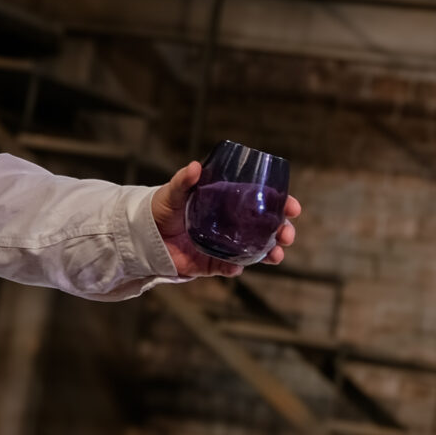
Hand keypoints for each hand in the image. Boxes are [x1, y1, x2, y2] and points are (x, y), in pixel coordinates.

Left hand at [152, 161, 297, 277]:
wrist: (142, 235)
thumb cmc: (160, 207)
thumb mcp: (173, 191)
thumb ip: (184, 181)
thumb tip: (195, 166)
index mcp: (227, 203)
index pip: (261, 202)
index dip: (281, 204)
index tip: (293, 207)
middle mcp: (230, 225)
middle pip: (265, 229)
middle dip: (282, 232)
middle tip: (287, 234)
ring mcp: (223, 245)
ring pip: (254, 251)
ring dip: (269, 253)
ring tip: (277, 255)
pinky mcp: (210, 263)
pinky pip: (228, 267)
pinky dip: (235, 267)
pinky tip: (238, 266)